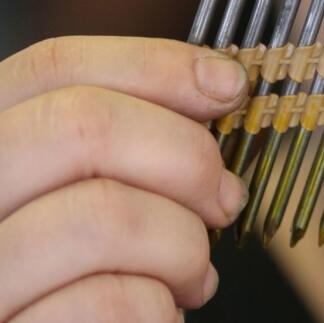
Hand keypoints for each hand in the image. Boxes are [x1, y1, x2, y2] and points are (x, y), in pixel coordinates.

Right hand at [0, 36, 249, 320]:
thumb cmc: (85, 283)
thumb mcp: (89, 193)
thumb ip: (125, 142)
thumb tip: (218, 86)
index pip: (52, 67)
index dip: (155, 65)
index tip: (231, 88)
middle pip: (80, 125)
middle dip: (185, 155)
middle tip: (226, 199)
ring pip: (104, 214)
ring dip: (183, 244)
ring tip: (191, 274)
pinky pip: (111, 302)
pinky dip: (161, 306)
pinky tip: (157, 313)